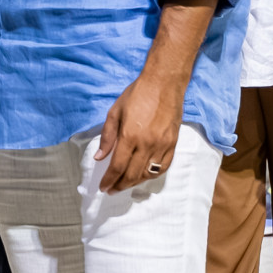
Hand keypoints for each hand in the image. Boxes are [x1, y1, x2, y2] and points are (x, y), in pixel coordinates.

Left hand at [93, 72, 183, 193]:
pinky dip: (152, 175)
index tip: (103, 187)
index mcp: (130, 135)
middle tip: (111, 190)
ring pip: (147, 174)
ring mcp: (162, 145)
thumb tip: (99, 157)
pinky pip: (163, 167)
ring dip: (134, 183)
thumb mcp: (115, 111)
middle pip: (132, 174)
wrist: (164, 83)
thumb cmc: (136, 94)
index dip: (109, 180)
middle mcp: (147, 144)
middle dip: (119, 185)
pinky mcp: (173, 144)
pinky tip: (143, 176)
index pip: (117, 166)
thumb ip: (107, 136)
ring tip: (124, 184)